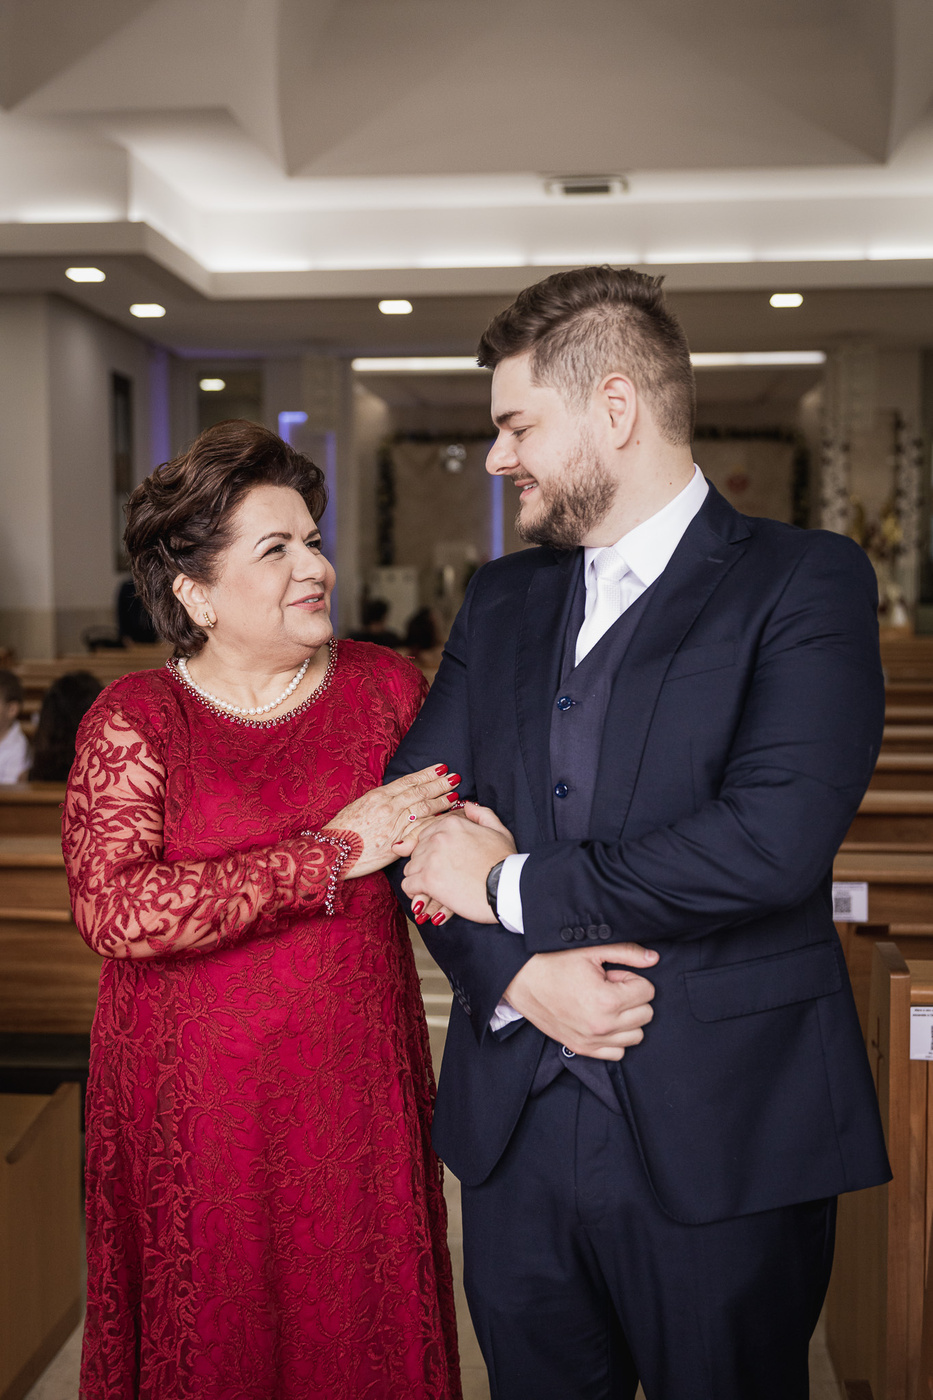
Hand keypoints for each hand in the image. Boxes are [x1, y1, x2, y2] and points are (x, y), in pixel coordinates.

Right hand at [321, 764, 459, 878]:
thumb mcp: (359, 806)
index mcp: (379, 796)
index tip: (441, 767)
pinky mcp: (396, 843)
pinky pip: (420, 831)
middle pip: (420, 792)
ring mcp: (394, 824)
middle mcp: (388, 807)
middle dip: (440, 784)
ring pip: (423, 809)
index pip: (409, 781)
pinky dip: (434, 824)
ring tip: (455, 795)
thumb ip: (379, 800)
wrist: (332, 851)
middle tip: (455, 777)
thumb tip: (394, 794)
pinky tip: (445, 820)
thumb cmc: (342, 830)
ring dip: (441, 801)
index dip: (427, 774)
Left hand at [400, 801, 516, 923]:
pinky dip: (414, 892)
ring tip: (433, 888)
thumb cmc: (505, 862)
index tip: (442, 862)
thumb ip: (481, 814)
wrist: (507, 887)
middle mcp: (437, 837)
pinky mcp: (427, 880)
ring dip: (419, 879)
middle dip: (425, 864)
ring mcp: (431, 858)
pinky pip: (407, 885)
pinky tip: (426, 896)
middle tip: (440, 877)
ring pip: (410, 868)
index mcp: (451, 824)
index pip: (426, 834)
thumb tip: (467, 806)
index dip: (433, 850)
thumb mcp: (498, 830)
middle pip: (417, 851)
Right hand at [504, 943, 657, 1059]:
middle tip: (609, 986)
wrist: (521, 980)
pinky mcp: (581, 1049)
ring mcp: (591, 1041)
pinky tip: (602, 1020)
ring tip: (605, 1002)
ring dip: (627, 1018)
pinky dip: (616, 1038)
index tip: (613, 974)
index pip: (647, 992)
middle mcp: (601, 1026)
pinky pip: (617, 1053)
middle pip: (646, 1014)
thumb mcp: (591, 950)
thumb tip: (654, 959)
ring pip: (636, 1035)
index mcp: (606, 1001)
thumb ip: (627, 953)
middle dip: (632, 997)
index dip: (632, 978)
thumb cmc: (554, 962)